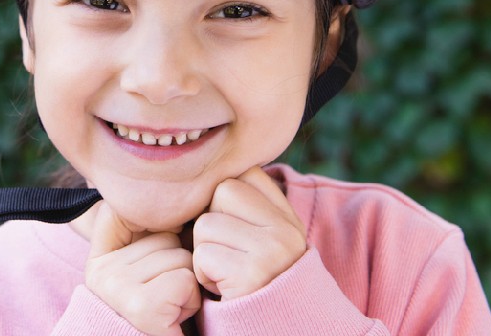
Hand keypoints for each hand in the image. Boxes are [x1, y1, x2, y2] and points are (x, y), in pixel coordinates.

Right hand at [85, 202, 201, 334]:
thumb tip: (157, 192)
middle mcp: (100, 272)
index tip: (158, 269)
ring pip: (180, 257)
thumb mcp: (143, 271)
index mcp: (97, 260)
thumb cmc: (160, 314)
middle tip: (165, 297)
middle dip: (178, 266)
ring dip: (187, 285)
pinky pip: (185, 280)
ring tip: (170, 307)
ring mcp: (116, 287)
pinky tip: (174, 317)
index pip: (129, 214)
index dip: (159, 235)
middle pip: (167, 237)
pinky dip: (191, 300)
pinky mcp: (141, 306)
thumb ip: (143, 235)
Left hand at [192, 165, 307, 299]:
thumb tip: (210, 171)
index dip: (224, 200)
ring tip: (225, 275)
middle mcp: (286, 230)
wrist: (279, 334)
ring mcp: (272, 250)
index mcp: (288, 218)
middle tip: (227, 255)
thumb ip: (249, 208)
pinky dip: (203, 276)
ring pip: (205, 225)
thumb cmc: (255, 288)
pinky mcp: (252, 274)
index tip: (231, 229)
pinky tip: (223, 289)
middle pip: (221, 193)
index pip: (243, 175)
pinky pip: (202, 256)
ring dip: (203, 254)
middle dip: (211, 223)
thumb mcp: (263, 242)